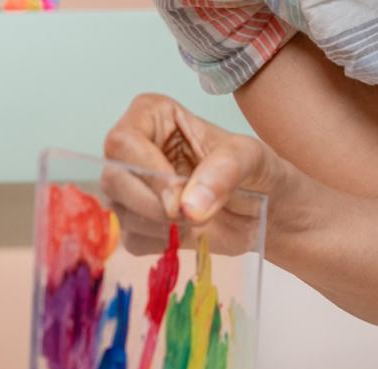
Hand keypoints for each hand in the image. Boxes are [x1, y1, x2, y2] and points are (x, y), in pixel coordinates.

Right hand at [102, 93, 282, 256]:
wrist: (264, 212)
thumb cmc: (256, 172)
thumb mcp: (251, 158)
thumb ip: (223, 172)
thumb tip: (188, 207)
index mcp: (152, 116)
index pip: (122, 142)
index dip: (146, 172)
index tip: (178, 197)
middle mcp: (133, 150)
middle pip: (113, 180)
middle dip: (152, 205)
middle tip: (191, 216)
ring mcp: (130, 190)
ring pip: (121, 214)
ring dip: (161, 227)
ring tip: (198, 219)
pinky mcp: (135, 225)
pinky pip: (133, 241)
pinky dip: (162, 244)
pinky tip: (187, 233)